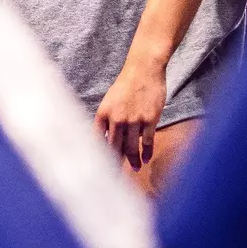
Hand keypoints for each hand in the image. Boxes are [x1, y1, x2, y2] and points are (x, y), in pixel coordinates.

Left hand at [94, 53, 167, 171]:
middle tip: (115, 179)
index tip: (99, 171)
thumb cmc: (126, 85)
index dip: (98, 157)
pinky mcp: (149, 119)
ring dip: (133, 161)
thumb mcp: (110, 101)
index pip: (97, 141)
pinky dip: (146, 153)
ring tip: (135, 168)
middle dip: (114, 165)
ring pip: (131, 148)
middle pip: (114, 149)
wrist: (144, 69)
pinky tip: (146, 159)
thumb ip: (107, 121)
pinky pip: (147, 142)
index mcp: (103, 114)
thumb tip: (106, 142)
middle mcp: (116, 118)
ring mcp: (133, 120)